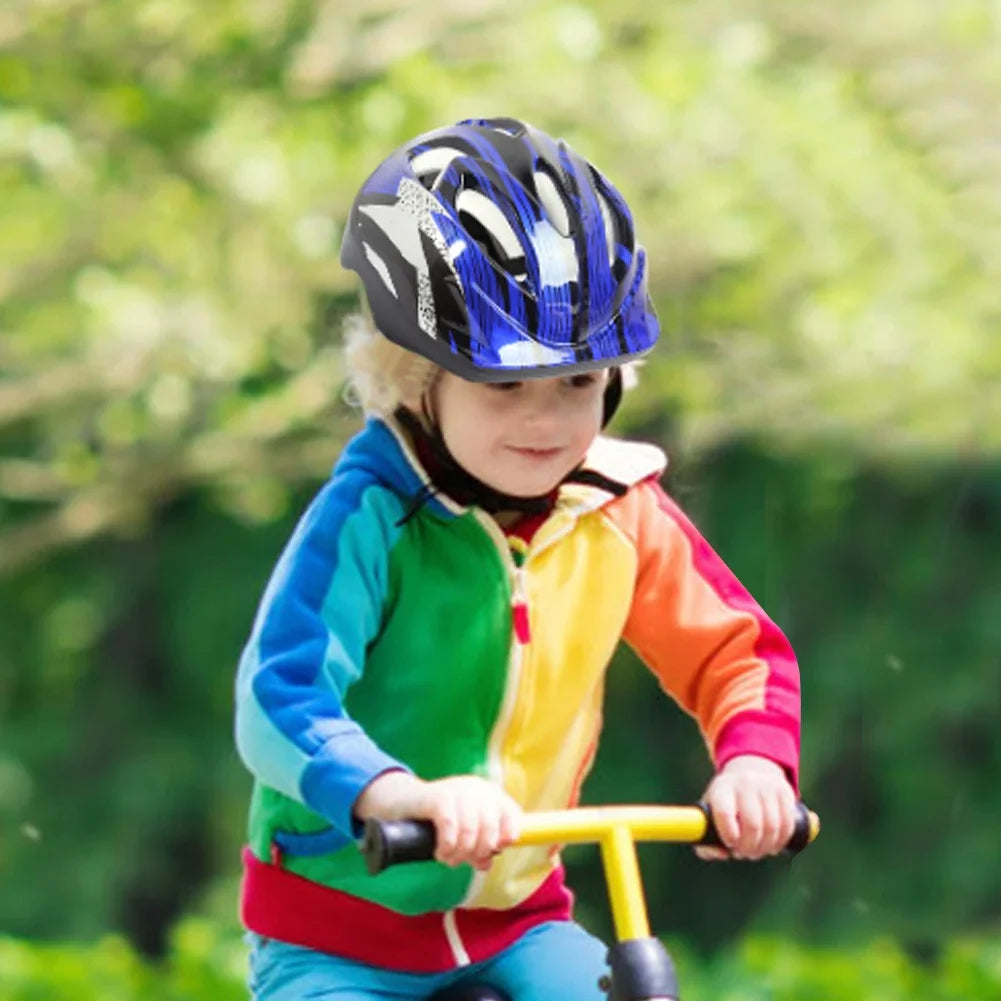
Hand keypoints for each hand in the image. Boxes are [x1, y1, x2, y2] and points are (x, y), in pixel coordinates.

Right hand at [354, 771, 521, 870]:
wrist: (404, 802)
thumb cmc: (438, 820)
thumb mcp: (464, 832)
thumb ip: (479, 847)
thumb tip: (486, 864)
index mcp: (490, 794)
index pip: (512, 816)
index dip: (506, 838)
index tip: (492, 853)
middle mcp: (477, 788)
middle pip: (490, 829)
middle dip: (477, 852)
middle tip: (462, 861)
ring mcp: (458, 789)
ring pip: (470, 830)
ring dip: (459, 853)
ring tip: (448, 858)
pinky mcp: (438, 796)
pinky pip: (450, 825)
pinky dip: (447, 845)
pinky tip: (440, 852)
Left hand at [695, 755, 796, 861]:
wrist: (751, 770)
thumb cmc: (727, 801)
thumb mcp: (710, 812)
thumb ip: (706, 840)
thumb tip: (722, 854)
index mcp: (722, 789)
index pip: (724, 812)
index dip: (728, 834)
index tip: (730, 844)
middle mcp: (744, 783)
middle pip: (752, 824)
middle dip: (749, 848)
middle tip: (745, 854)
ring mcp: (767, 786)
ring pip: (772, 827)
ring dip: (765, 848)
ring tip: (758, 851)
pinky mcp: (785, 792)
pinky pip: (787, 825)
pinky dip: (780, 842)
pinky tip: (773, 846)